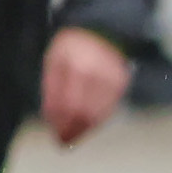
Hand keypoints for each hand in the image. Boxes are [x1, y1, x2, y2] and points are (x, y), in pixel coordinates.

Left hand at [40, 26, 127, 145]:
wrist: (103, 30)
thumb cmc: (72, 48)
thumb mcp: (54, 60)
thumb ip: (52, 87)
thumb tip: (51, 118)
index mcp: (71, 67)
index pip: (63, 102)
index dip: (58, 121)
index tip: (54, 133)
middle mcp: (92, 74)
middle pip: (80, 112)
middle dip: (71, 129)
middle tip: (62, 142)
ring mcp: (108, 79)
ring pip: (96, 113)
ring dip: (84, 129)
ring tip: (73, 138)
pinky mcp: (121, 83)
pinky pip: (109, 108)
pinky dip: (98, 120)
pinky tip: (89, 125)